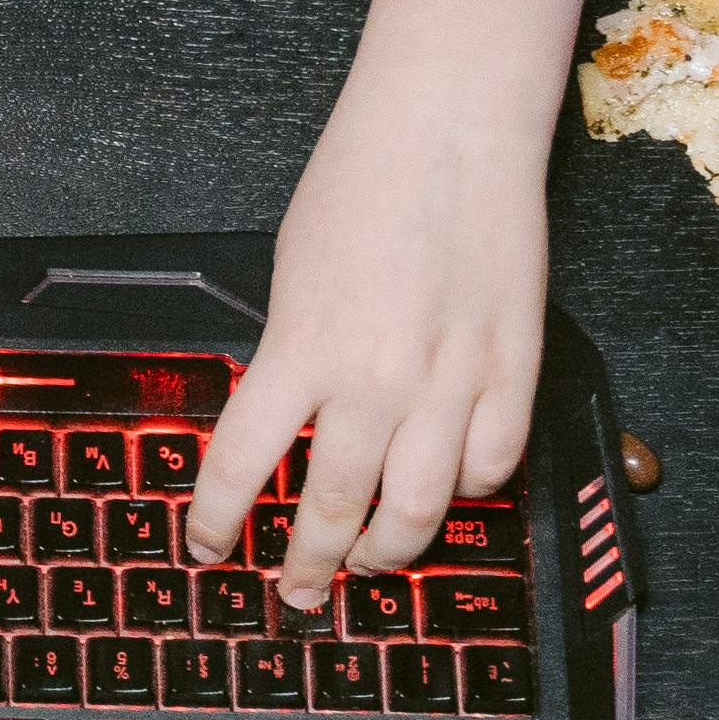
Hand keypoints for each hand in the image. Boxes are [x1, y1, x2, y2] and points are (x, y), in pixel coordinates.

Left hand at [183, 53, 551, 609]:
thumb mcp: (291, 274)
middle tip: (296, 593)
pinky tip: (449, 493)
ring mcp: (450, 379)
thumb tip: (286, 424)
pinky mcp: (512, 368)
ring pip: (419, 511)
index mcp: (301, 348)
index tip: (207, 549)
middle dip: (307, 568)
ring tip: (369, 565)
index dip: (217, 523)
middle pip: (333, 511)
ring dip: (387, 554)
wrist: (447, 127)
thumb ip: (291, 356)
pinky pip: (492, 465)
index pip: (241, 466)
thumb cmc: (360, 183)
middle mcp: (375, 378)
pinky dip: (468, 492)